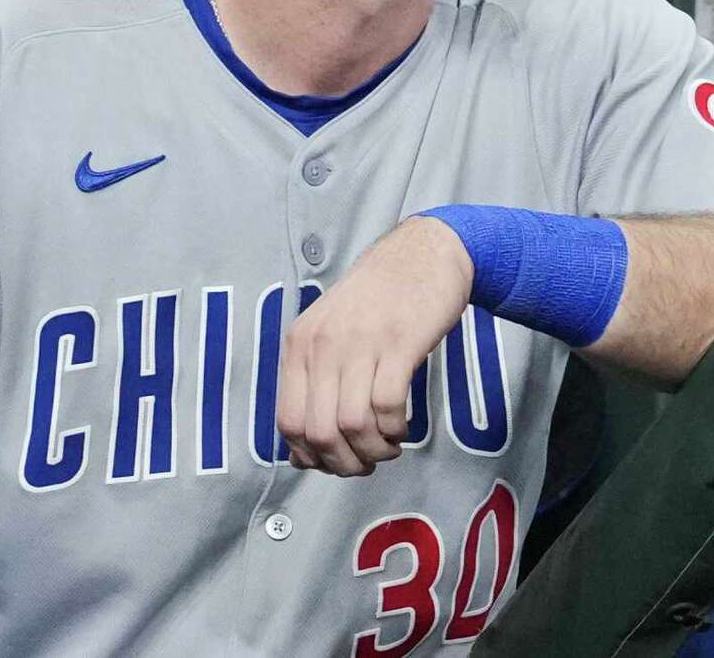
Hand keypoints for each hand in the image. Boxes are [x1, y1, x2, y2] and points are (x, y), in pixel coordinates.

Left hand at [276, 216, 472, 475]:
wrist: (424, 251)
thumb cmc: (379, 298)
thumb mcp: (331, 331)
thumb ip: (314, 382)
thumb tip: (302, 453)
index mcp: (300, 344)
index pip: (288, 421)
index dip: (311, 456)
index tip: (335, 461)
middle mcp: (324, 343)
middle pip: (320, 431)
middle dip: (344, 462)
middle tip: (366, 463)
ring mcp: (361, 341)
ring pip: (353, 424)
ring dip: (373, 449)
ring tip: (388, 446)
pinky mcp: (400, 341)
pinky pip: (388, 404)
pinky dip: (395, 428)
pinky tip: (403, 425)